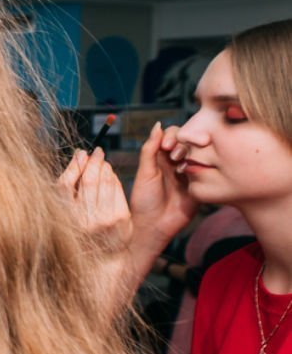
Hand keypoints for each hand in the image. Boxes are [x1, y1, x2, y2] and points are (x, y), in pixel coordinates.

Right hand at [59, 148, 129, 255]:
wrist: (101, 260)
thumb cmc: (81, 233)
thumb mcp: (67, 212)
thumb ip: (68, 185)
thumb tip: (78, 156)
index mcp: (65, 218)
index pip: (66, 184)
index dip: (75, 166)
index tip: (82, 154)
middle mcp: (83, 219)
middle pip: (87, 181)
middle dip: (93, 163)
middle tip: (97, 153)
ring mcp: (104, 220)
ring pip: (104, 183)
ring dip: (105, 168)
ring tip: (103, 163)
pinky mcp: (121, 219)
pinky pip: (117, 191)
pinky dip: (114, 179)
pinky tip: (111, 175)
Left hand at [130, 122, 197, 256]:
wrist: (154, 227)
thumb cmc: (144, 201)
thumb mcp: (145, 174)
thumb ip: (150, 150)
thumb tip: (157, 125)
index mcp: (161, 157)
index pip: (173, 134)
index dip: (173, 136)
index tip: (167, 147)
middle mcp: (177, 162)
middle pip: (190, 140)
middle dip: (185, 143)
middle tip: (175, 156)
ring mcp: (191, 172)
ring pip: (201, 152)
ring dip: (194, 154)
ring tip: (182, 168)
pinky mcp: (201, 183)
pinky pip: (209, 168)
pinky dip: (204, 167)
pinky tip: (193, 175)